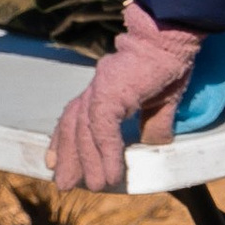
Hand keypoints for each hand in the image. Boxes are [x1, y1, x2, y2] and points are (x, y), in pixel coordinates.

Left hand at [48, 0, 204, 191]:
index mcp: (103, 88)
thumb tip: (153, 145)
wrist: (170, 38)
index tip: (54, 162)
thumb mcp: (162, 101)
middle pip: (73, 127)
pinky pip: (103, 129)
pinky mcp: (110, 93)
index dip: (63, 140)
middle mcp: (95, 89)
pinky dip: (105, 152)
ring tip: (92, 186)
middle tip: (63, 184)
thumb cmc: (168, 63)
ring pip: (85, 132)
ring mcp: (99, 89)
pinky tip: (110, 172)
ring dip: (87, 162)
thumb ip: (154, 123)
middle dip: (68, 157)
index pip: (75, 117)